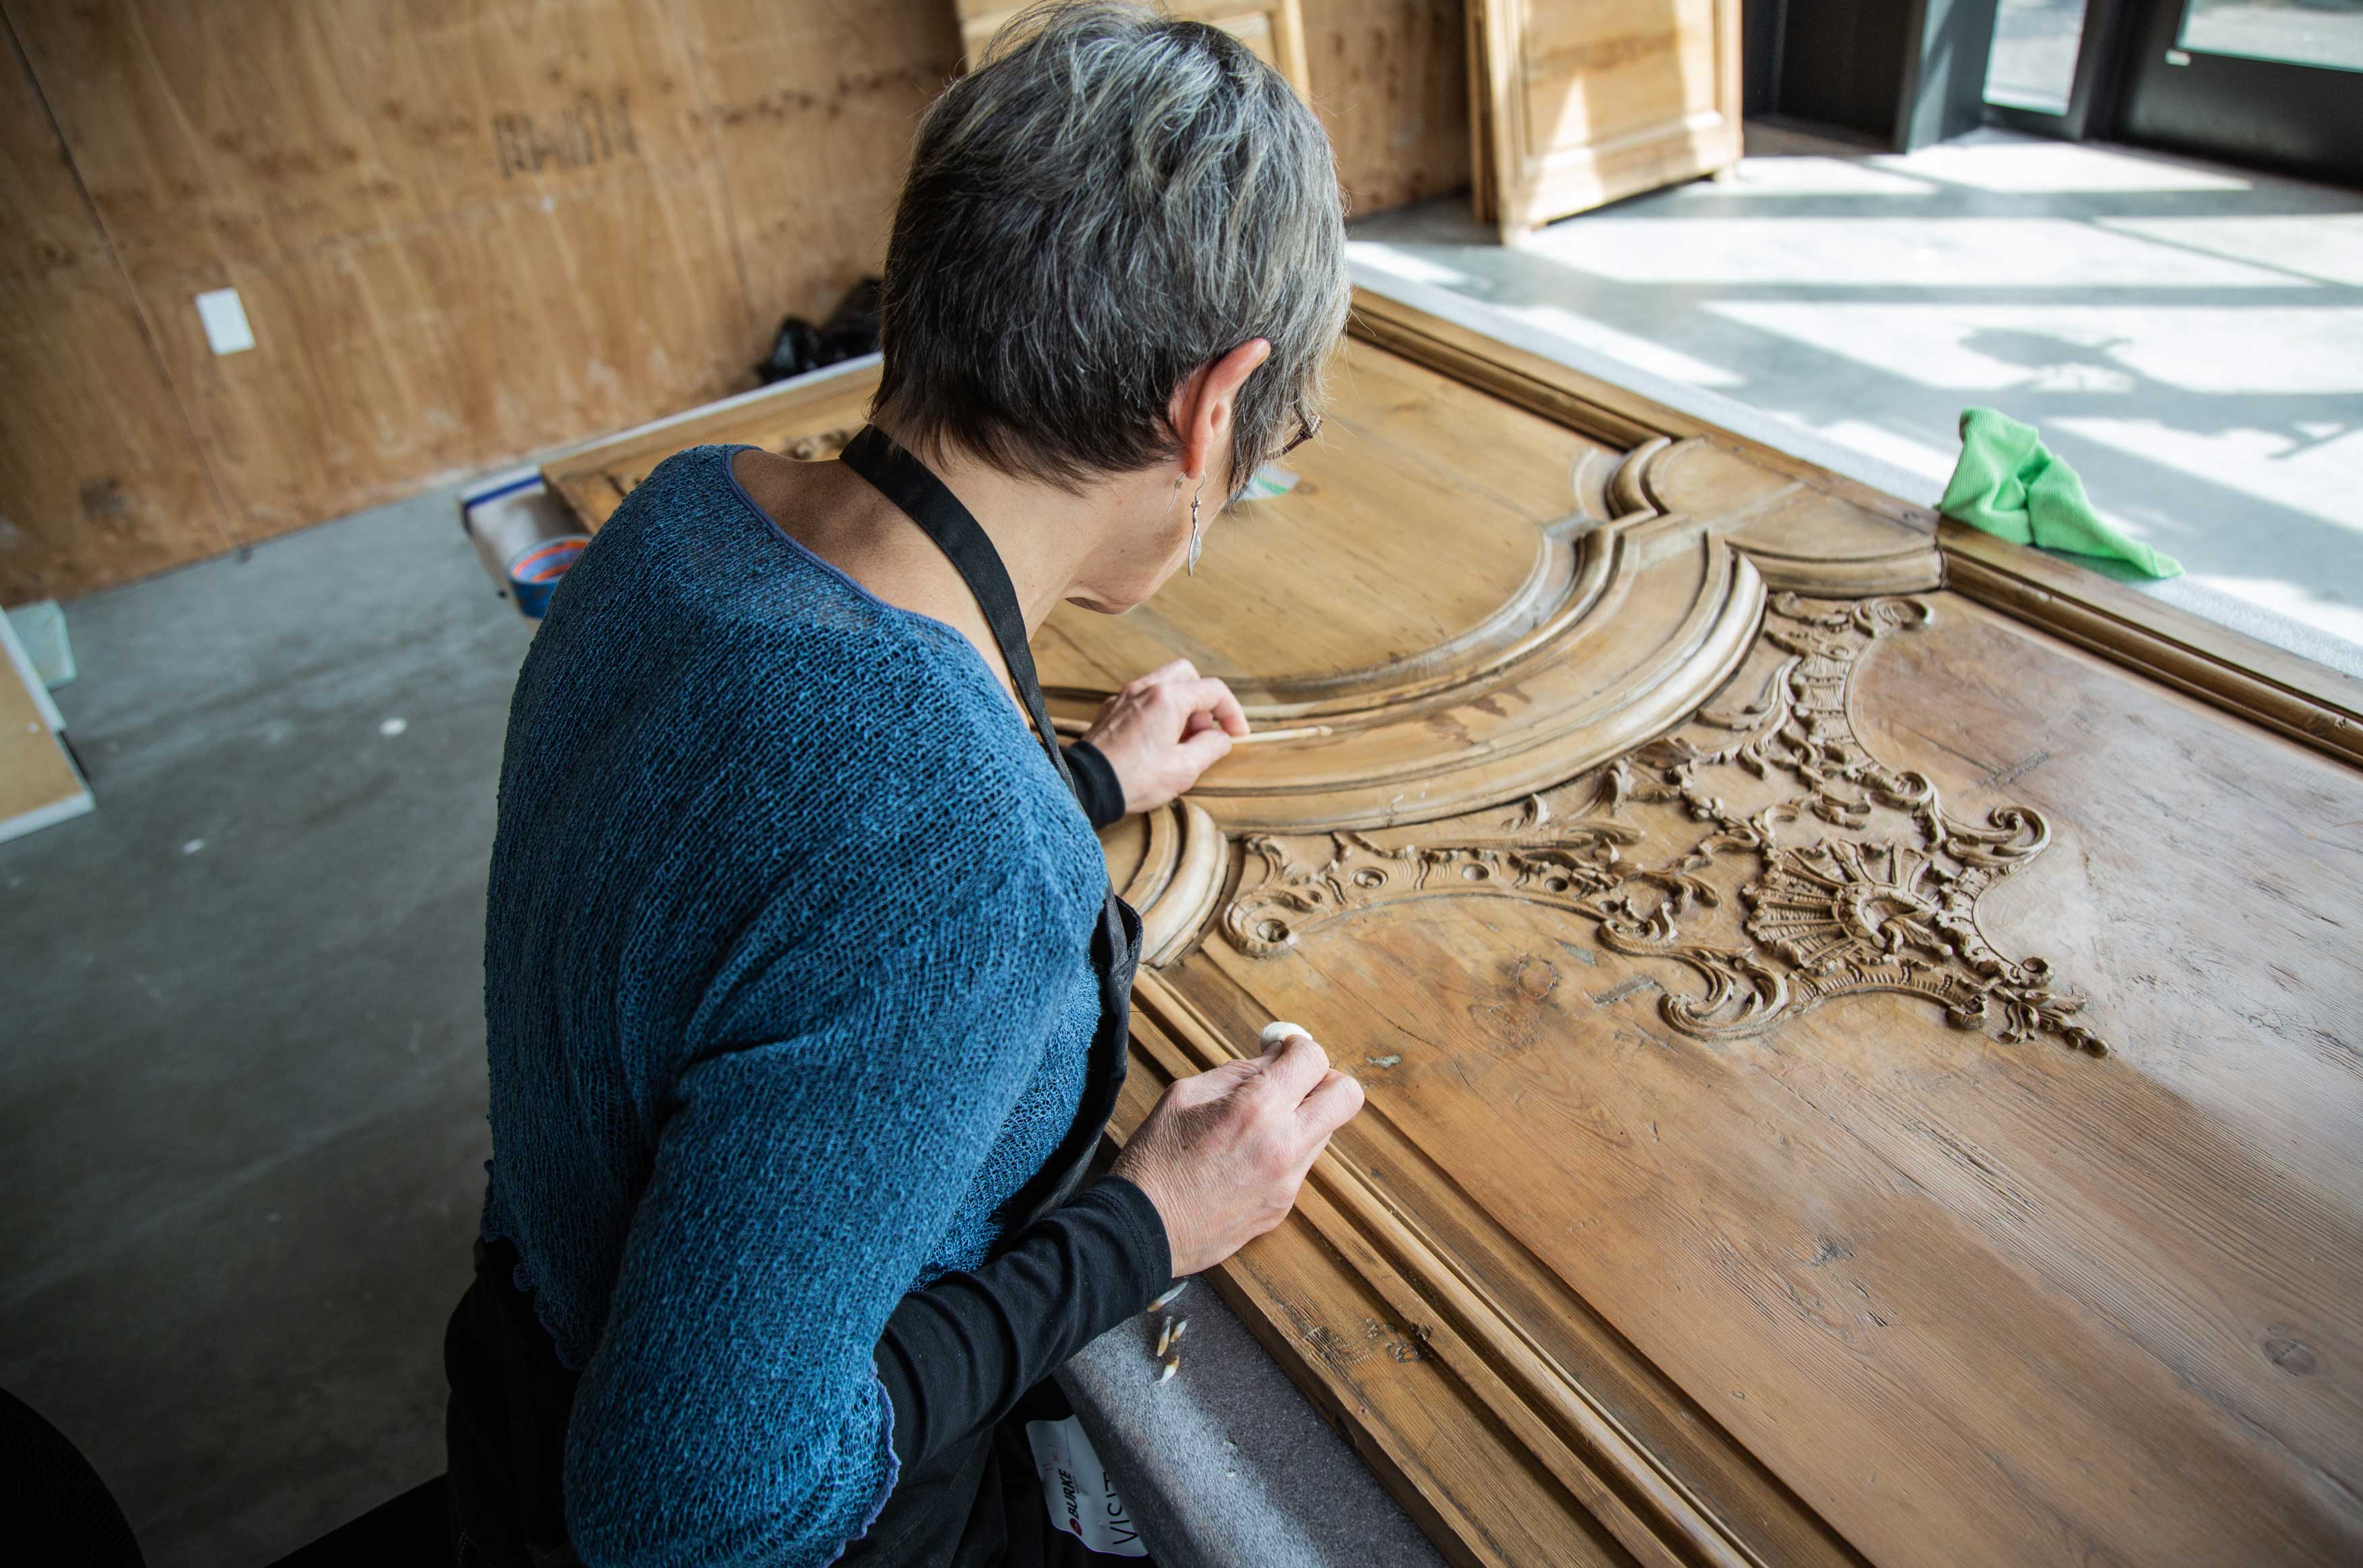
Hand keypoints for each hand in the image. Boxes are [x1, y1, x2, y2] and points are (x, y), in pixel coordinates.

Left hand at [1080, 659, 1248, 814]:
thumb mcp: (1184, 769)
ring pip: (1164, 684)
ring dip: (1181, 706)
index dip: (1232, 712)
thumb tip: (1221, 738)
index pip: (1213, 690)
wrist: (1087, 788)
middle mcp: (1144, 689)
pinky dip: (1159, 711)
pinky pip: (1144, 698)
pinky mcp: (1111, 709)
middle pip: (1187, 675)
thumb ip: (1211, 747)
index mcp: (1167, 698)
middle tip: (1203, 732)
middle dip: (1203, 700)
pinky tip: (1157, 741)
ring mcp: (1124, 697)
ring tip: (1180, 741)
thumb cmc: (1134, 779)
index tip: (1237, 735)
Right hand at [1111, 1025, 1364, 1277]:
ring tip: (1258, 1124)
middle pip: (1346, 1097)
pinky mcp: (1283, 1207)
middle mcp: (1284, 1146)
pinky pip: (1301, 1165)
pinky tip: (1245, 1158)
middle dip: (1325, 1080)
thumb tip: (1276, 1056)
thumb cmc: (1155, 1159)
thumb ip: (1239, 1072)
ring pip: (1325, 1132)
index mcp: (1256, 1109)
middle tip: (1292, 1083)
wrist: (1141, 1230)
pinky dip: (1285, 1151)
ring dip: (1303, 1117)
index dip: (1300, 1047)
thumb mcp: (1186, 1094)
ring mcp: (1288, 1182)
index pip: (1315, 1060)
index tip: (1283, 1051)